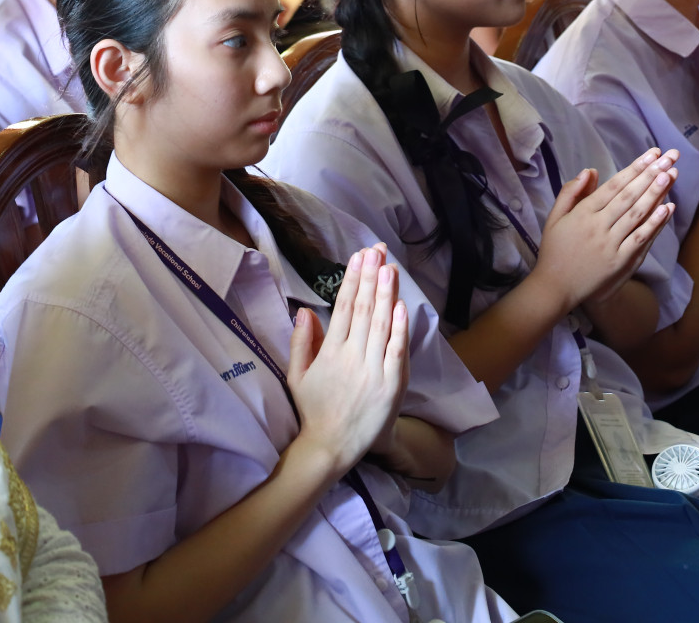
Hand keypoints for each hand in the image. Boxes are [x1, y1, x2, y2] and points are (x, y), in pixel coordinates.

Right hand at [286, 246, 409, 474]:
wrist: (332, 447)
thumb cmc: (314, 409)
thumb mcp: (296, 375)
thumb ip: (300, 342)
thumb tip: (305, 310)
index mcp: (329, 352)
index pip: (343, 307)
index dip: (352, 279)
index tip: (359, 257)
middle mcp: (351, 357)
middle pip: (363, 309)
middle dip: (371, 277)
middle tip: (377, 251)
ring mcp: (373, 370)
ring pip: (381, 325)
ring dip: (386, 294)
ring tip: (390, 267)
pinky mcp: (391, 385)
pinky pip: (396, 352)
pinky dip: (400, 329)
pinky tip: (401, 306)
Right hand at [535, 149, 677, 311]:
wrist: (555, 288)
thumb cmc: (555, 250)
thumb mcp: (555, 218)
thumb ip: (570, 193)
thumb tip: (590, 171)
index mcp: (582, 213)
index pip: (613, 186)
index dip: (634, 168)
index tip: (652, 155)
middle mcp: (597, 226)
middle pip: (628, 196)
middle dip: (650, 174)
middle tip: (669, 157)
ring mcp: (610, 244)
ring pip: (636, 214)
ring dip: (655, 193)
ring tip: (671, 175)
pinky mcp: (619, 262)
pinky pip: (639, 239)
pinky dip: (654, 224)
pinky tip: (667, 208)